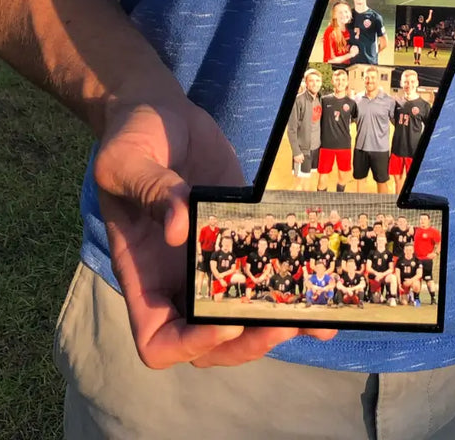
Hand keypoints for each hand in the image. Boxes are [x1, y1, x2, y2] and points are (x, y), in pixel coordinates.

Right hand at [94, 99, 334, 368]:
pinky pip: (268, 265)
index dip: (189, 344)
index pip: (158, 341)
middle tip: (281, 320)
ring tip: (320, 315)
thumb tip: (181, 229)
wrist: (159, 110)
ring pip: (246, 312)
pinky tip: (327, 278)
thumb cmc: (129, 137)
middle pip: (211, 341)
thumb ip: (152, 191)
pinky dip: (296, 278)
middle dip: (247, 339)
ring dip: (281, 320)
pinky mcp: (243, 230)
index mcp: (143, 273)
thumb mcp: (127, 160)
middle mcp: (179, 276)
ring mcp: (214, 255)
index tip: (222, 320)